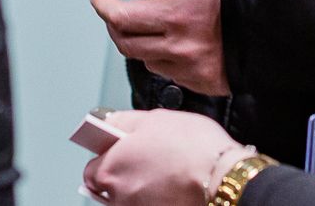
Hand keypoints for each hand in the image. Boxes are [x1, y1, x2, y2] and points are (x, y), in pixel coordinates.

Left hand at [82, 110, 248, 205]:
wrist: (222, 178)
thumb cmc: (192, 148)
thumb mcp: (155, 117)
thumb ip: (125, 121)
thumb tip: (111, 121)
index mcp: (110, 169)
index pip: (92, 169)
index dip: (106, 158)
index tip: (119, 152)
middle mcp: (117, 197)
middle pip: (109, 188)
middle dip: (122, 176)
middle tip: (145, 162)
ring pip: (129, 200)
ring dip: (139, 189)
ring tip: (164, 175)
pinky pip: (148, 205)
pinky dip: (155, 199)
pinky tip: (172, 188)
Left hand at [90, 0, 228, 95]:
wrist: (283, 32)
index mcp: (181, 15)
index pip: (123, 18)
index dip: (104, 8)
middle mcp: (181, 47)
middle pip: (126, 43)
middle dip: (113, 25)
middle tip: (113, 11)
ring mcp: (190, 70)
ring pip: (143, 60)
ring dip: (136, 41)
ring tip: (142, 25)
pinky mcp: (200, 84)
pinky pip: (166, 73)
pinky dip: (159, 57)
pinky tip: (169, 42)